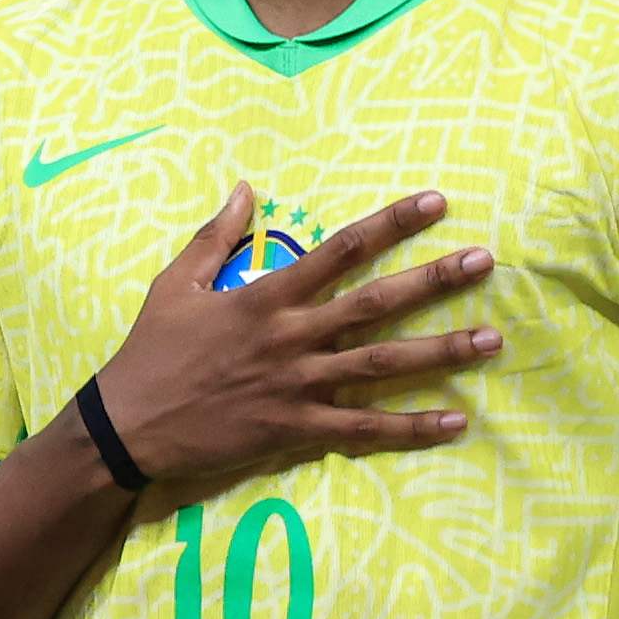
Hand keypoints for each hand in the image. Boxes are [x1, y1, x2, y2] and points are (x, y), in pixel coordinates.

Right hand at [90, 185, 497, 495]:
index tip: (436, 202)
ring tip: (493, 339)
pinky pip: (364, 429)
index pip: (341, 249)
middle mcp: (291, 336)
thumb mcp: (175, 284)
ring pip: (383, 366)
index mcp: (265, 296)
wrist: (125, 426)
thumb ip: (214, 236)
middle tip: (486, 262)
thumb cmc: (151, 351)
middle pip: (376, 304)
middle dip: (434, 280)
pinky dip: (412, 427)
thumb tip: (244, 188)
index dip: (392, 224)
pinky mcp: (296, 429)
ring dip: (441, 351)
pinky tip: (455, 420)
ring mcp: (298, 385)